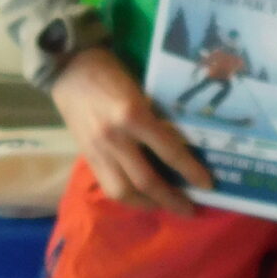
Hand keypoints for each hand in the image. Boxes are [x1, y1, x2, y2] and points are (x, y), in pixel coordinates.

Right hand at [49, 48, 212, 214]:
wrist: (69, 69)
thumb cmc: (110, 72)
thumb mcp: (141, 90)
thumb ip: (155, 118)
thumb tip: (180, 145)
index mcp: (133, 115)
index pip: (169, 151)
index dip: (190, 171)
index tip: (207, 185)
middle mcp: (115, 138)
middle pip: (147, 181)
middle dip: (171, 199)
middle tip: (189, 208)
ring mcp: (98, 150)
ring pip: (123, 192)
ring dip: (147, 204)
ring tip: (164, 206)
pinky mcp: (87, 157)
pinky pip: (108, 186)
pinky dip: (127, 197)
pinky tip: (140, 198)